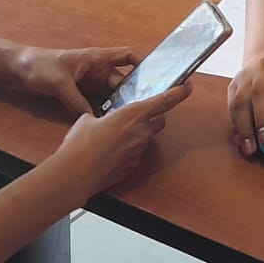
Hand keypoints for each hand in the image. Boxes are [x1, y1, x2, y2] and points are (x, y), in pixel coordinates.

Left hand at [12, 46, 139, 116]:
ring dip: (118, 105)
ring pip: (111, 94)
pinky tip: (109, 123)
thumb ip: (76, 101)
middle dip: (132, 93)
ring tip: (130, 120)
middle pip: (122, 81)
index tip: (155, 78)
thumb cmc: (40, 67)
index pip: (127, 56)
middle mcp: (97, 70)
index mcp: (96, 59)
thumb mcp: (60, 84)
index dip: (142, 64)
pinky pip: (98, 103)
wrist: (19, 69)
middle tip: (142, 111)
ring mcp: (89, 83)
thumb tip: (92, 119)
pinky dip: (104, 111)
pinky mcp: (80, 94)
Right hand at [46, 84, 191, 198]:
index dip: (178, 92)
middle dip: (154, 116)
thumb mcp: (87, 120)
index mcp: (132, 115)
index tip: (187, 87)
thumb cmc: (80, 145)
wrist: (76, 175)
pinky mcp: (132, 167)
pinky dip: (128, 150)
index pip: (164, 101)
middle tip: (139, 114)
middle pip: (159, 121)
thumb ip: (99, 117)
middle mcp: (140, 133)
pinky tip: (110, 152)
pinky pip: (135, 153)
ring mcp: (138, 152)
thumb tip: (97, 120)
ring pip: (146, 138)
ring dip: (138, 134)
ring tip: (115, 135)